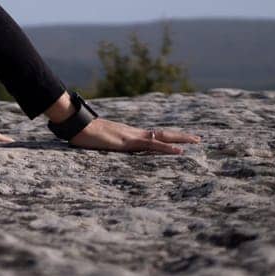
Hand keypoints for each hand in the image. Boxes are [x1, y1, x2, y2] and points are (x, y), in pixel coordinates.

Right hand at [66, 117, 202, 154]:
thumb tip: (106, 148)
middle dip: (180, 136)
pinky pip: (152, 145)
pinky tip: (179, 151)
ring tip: (196, 142)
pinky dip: (167, 147)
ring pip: (161, 137)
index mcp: (128, 134)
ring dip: (180, 139)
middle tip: (198, 139)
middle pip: (162, 133)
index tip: (181, 140)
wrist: (76, 125)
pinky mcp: (129, 142)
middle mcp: (133, 133)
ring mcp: (132, 136)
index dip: (167, 138)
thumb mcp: (99, 141)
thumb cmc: (83, 133)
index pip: (153, 135)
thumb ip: (107, 144)